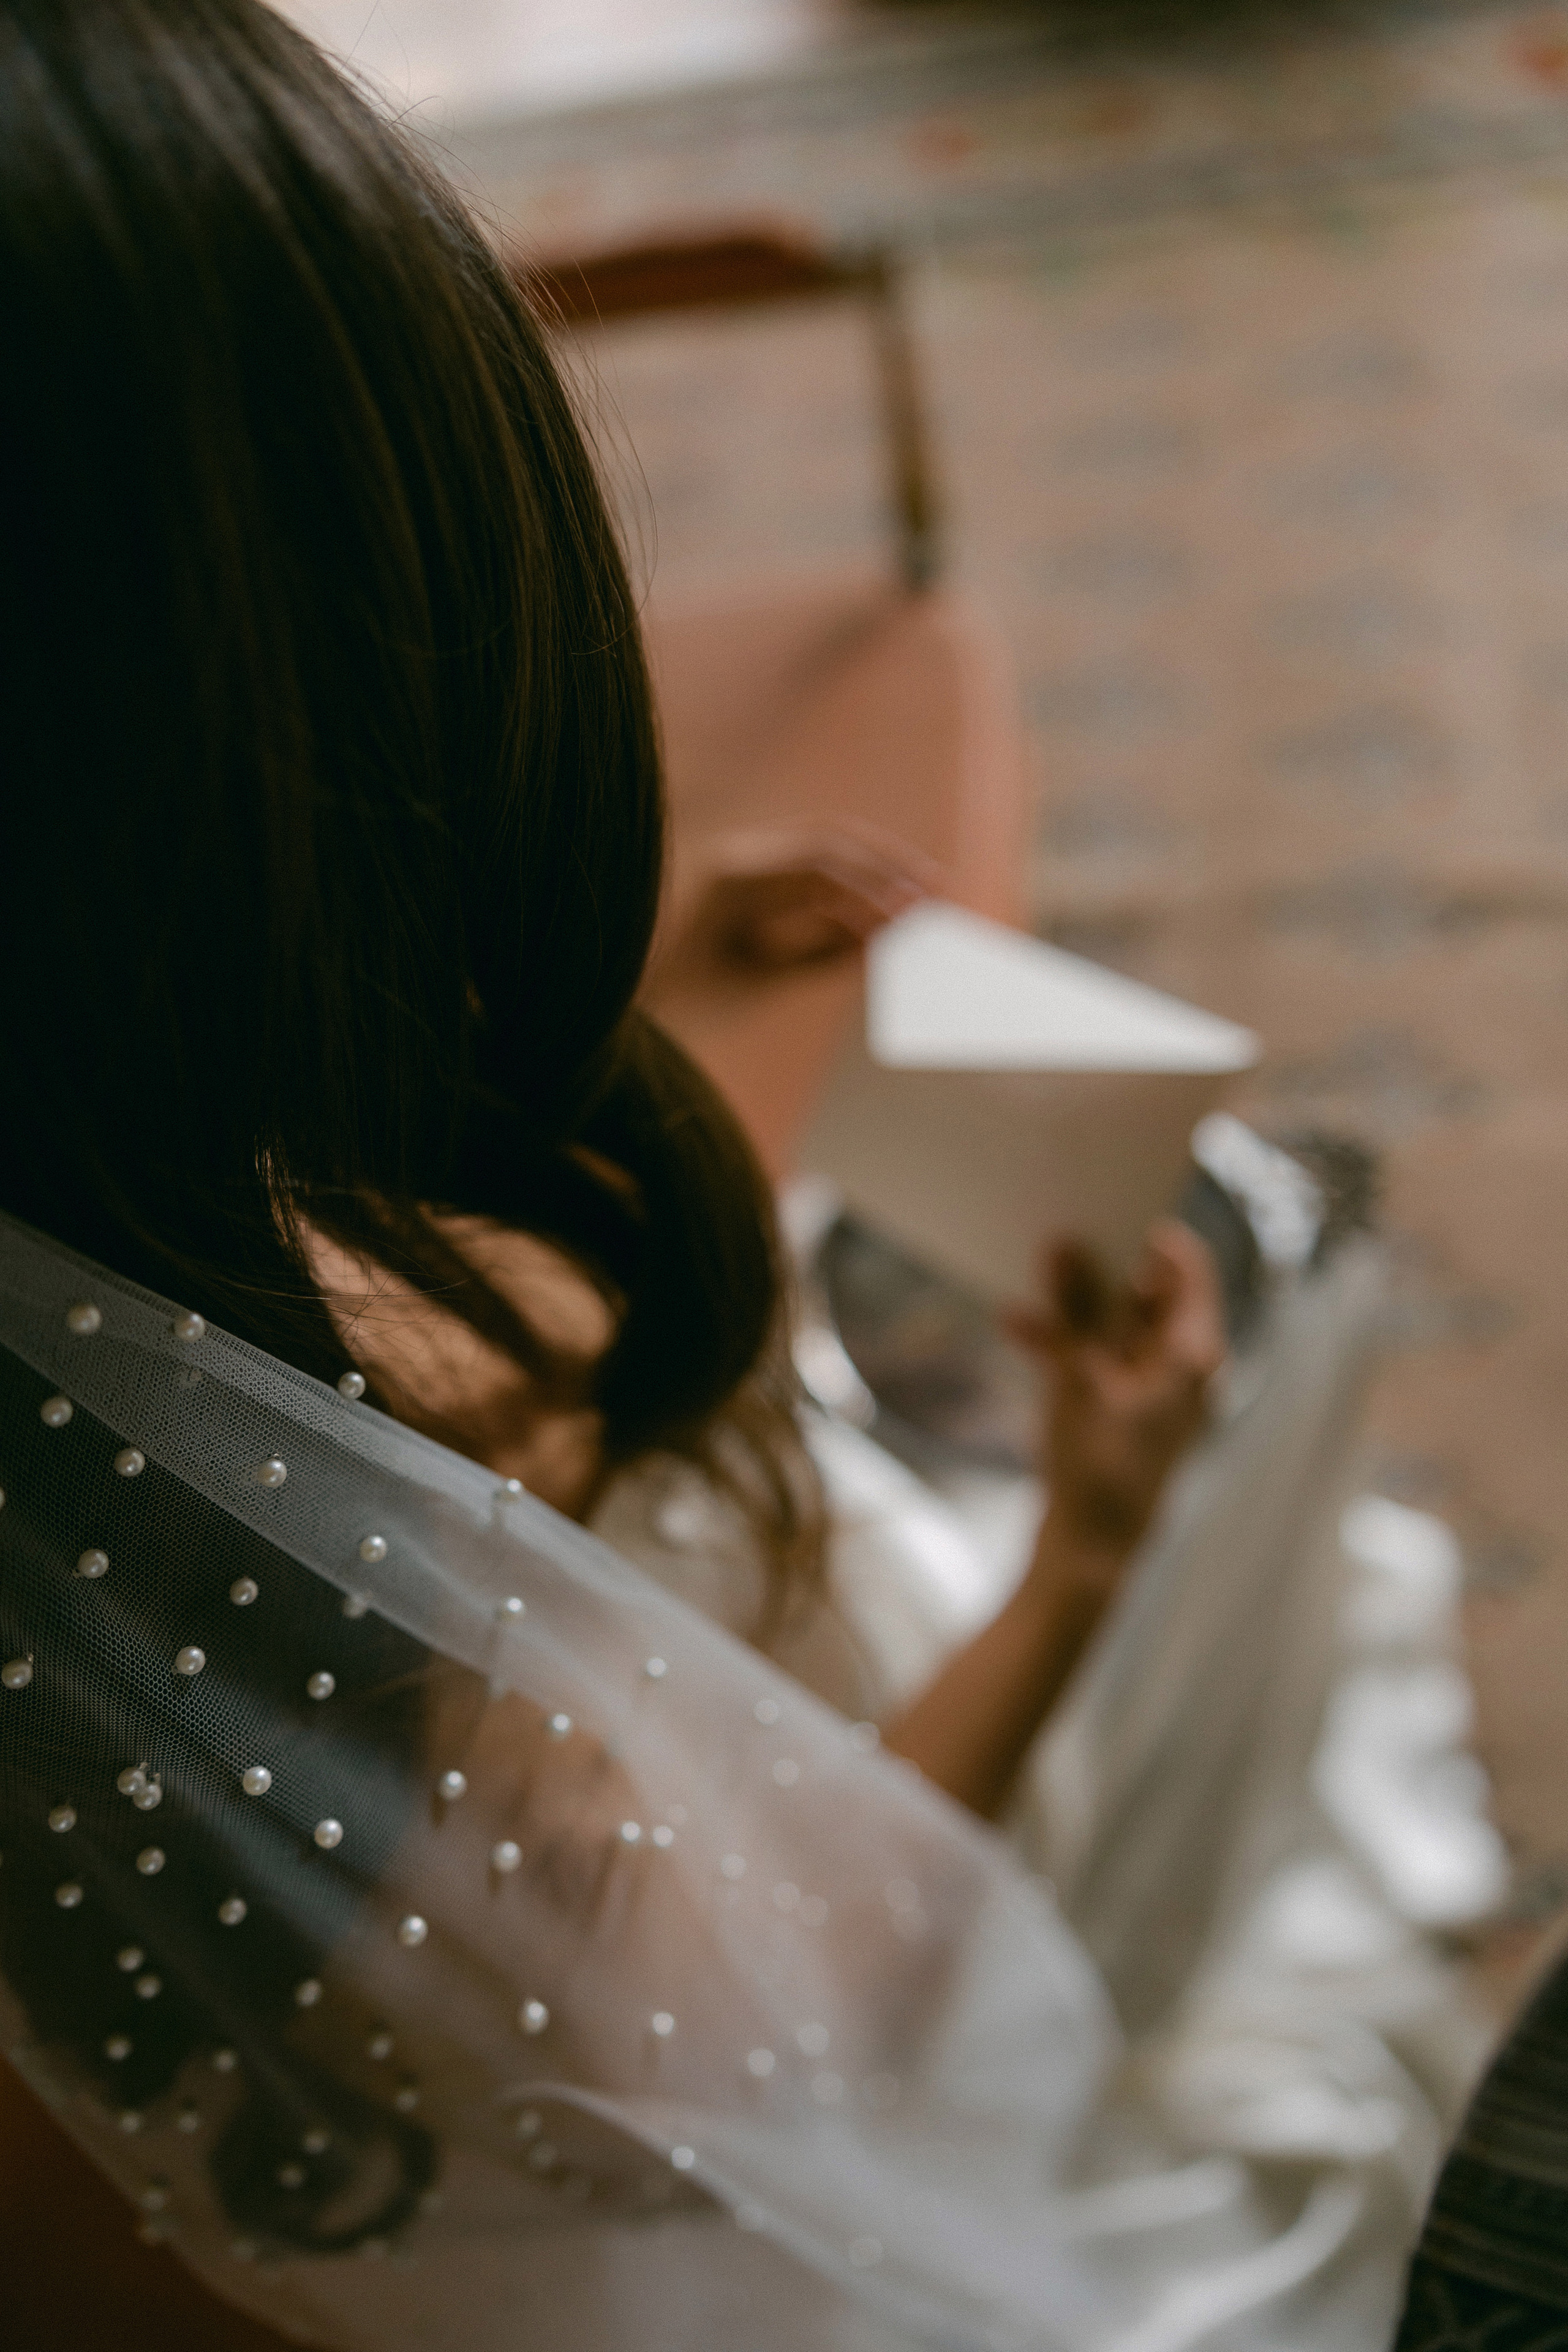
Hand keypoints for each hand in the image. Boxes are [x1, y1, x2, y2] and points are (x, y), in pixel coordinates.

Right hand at [1006, 1220, 1225, 1573]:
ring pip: (1112, 1327)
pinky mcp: (1116, 1415)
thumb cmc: (1098, 1468)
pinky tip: (1017, 1325)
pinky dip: (1063, 1344)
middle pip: (1146, 1297)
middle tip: (1062, 1226)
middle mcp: (1181, 1372)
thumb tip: (1063, 1240)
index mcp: (1194, 1358)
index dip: (1155, 1235)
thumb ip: (1073, 1307)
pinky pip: (1093, 1360)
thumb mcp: (1080, 1377)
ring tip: (1032, 1270)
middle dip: (1100, 1265)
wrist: (1088, 1556)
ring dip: (1072, 1304)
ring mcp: (1148, 1395)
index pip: (1189, 1274)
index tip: (1115, 1201)